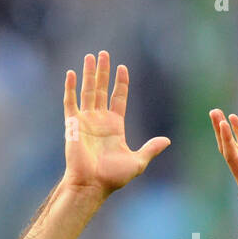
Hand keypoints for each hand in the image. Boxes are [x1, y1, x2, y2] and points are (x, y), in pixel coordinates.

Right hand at [62, 51, 169, 197]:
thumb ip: (151, 149)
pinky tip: (72, 74)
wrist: (92, 184)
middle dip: (103, 72)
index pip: (118, 98)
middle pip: (101, 90)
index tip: (122, 68)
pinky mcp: (72, 124)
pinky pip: (70, 102)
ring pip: (87, 91)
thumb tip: (167, 141)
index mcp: (114, 126)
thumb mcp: (137, 162)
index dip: (121, 83)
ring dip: (89, 74)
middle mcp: (99, 120)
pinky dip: (71, 88)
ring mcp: (85, 121)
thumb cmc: (113, 177)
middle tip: (104, 54)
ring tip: (91, 56)